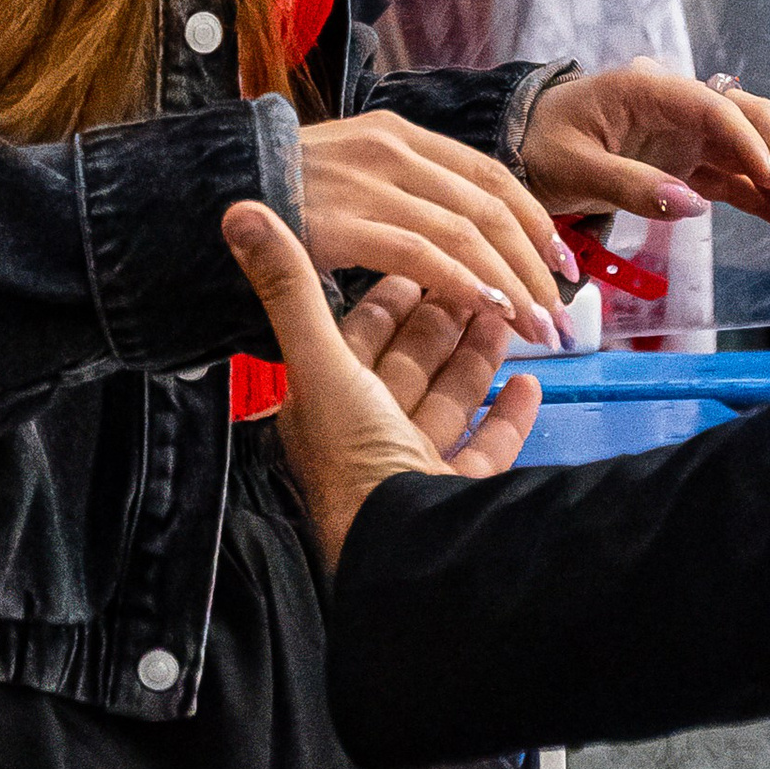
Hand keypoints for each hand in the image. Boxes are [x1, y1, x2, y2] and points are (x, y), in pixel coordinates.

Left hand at [223, 208, 540, 565]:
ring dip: (477, 359)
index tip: (417, 258)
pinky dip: (509, 417)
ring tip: (508, 317)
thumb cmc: (354, 462)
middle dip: (442, 322)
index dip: (387, 297)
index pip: (359, 336)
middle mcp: (366, 436)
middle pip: (410, 365)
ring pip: (448, 401)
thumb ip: (291, 287)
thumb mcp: (322, 362)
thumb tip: (237, 211)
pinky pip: (487, 451)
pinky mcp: (456, 501)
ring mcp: (412, 470)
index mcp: (328, 404)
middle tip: (476, 278)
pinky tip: (531, 384)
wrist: (404, 557)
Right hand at [297, 107, 566, 345]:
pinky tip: (489, 311)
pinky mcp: (338, 222)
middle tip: (562, 311)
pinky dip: (464, 283)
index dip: (536, 220)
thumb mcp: (352, 178)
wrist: (195, 190)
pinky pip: (420, 255)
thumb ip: (405, 195)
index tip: (564, 262)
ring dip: (510, 282)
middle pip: (490, 205)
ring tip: (539, 325)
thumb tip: (467, 230)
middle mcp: (390, 148)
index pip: (491, 174)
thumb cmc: (278, 196)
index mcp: (398, 134)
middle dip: (534, 262)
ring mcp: (365, 182)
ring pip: (465, 232)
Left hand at [518, 61, 769, 243]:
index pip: (716, 109)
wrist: (518, 144)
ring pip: (751, 149)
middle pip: (750, 118)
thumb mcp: (573, 168)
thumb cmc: (538, 145)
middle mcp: (677, 105)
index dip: (752, 145)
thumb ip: (630, 185)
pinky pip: (733, 177)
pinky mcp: (685, 162)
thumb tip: (694, 206)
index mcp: (648, 90)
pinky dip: (761, 199)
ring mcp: (685, 134)